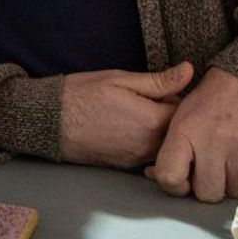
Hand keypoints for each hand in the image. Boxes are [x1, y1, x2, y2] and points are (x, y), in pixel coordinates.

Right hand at [60, 62, 193, 168]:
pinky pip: (147, 155)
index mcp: (151, 120)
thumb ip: (158, 81)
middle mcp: (148, 145)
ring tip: (140, 114)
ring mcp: (136, 159)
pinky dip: (146, 143)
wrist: (47, 122)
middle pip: (179, 134)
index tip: (168, 92)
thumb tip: (189, 72)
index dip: (181, 100)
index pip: (186, 114)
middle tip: (155, 101)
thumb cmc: (80, 95)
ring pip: (164, 146)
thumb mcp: (119, 80)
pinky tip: (128, 128)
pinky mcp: (124, 166)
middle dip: (173, 119)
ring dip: (160, 133)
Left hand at [148, 66, 237, 201]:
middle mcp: (215, 141)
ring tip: (231, 159)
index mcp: (184, 131)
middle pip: (208, 194)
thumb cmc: (209, 102)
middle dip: (208, 185)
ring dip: (233, 180)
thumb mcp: (178, 118)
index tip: (183, 176)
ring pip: (236, 191)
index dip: (176, 184)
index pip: (170, 178)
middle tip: (211, 168)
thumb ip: (166, 150)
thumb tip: (152, 175)